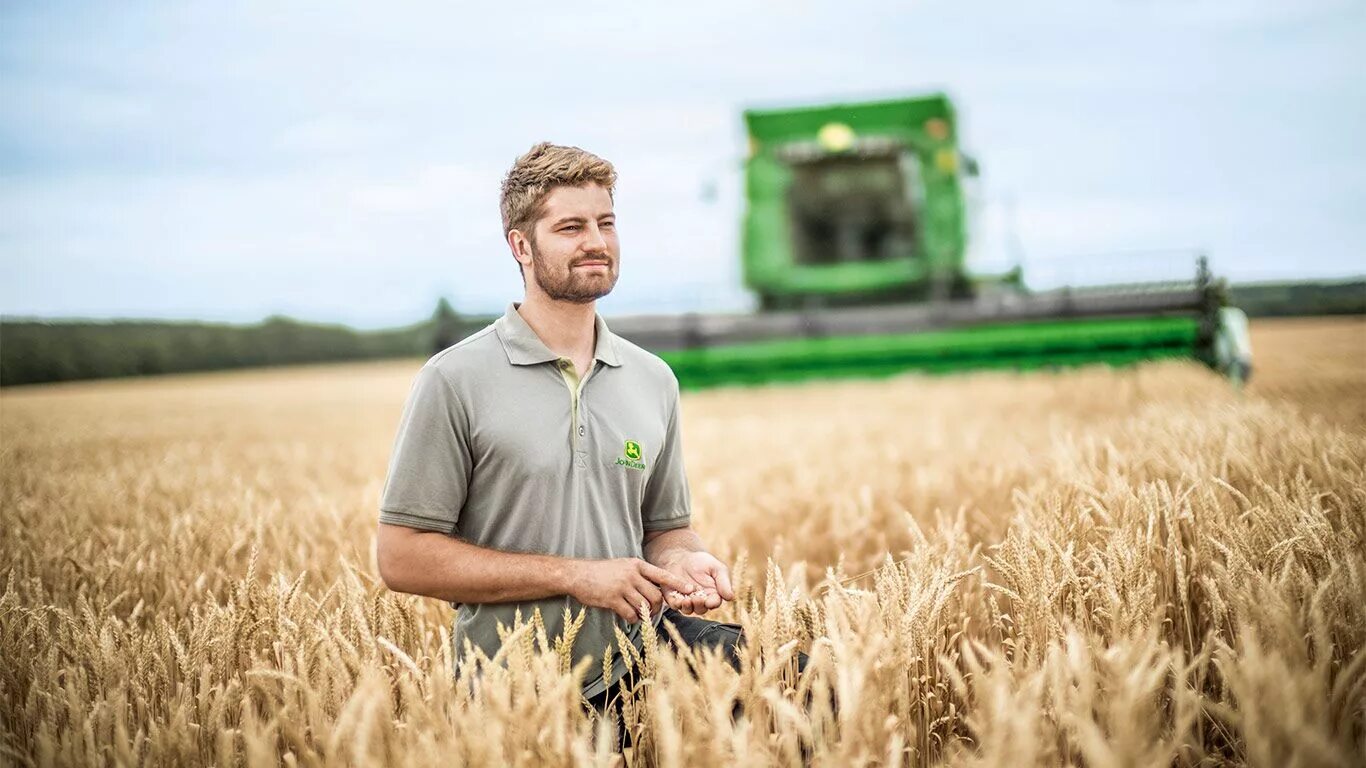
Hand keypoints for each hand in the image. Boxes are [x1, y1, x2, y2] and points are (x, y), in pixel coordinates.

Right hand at [570, 557, 696, 622]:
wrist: (578, 574)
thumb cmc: (602, 572)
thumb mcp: (623, 566)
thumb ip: (639, 576)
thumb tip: (655, 589)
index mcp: (637, 565)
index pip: (662, 575)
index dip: (678, 583)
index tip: (690, 590)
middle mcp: (632, 575)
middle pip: (656, 595)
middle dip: (657, 607)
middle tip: (652, 611)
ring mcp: (622, 587)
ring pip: (644, 606)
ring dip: (645, 615)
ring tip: (640, 615)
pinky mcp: (612, 599)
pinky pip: (631, 614)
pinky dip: (632, 619)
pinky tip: (627, 617)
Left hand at [660, 551, 734, 615]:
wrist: (682, 557)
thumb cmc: (701, 562)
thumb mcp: (716, 568)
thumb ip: (724, 582)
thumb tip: (731, 597)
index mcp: (713, 594)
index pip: (715, 603)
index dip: (713, 603)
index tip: (710, 601)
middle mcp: (700, 601)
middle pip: (701, 609)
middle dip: (699, 605)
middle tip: (697, 599)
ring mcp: (686, 601)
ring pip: (688, 610)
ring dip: (688, 607)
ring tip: (687, 600)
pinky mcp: (673, 598)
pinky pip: (674, 605)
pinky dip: (676, 604)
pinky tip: (677, 599)